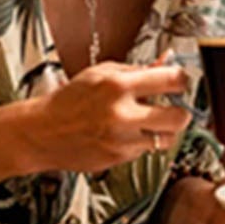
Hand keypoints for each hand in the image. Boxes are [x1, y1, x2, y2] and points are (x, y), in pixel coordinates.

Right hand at [25, 61, 190, 172]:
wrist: (42, 132)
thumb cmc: (69, 100)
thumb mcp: (100, 73)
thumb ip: (135, 70)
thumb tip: (164, 65)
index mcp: (118, 86)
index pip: (171, 80)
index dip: (182, 81)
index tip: (181, 82)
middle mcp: (122, 114)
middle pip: (179, 118)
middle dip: (182, 112)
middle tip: (175, 108)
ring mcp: (121, 140)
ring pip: (166, 140)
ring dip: (163, 131)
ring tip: (149, 122)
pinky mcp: (118, 159)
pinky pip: (144, 151)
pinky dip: (140, 142)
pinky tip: (124, 134)